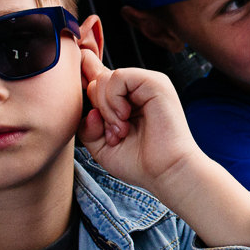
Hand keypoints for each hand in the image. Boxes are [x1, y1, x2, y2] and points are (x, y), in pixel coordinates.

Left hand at [79, 50, 201, 191]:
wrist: (166, 172)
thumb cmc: (140, 163)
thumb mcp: (101, 147)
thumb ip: (87, 128)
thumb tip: (90, 110)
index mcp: (126, 101)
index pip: (98, 77)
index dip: (85, 78)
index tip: (84, 89)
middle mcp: (136, 89)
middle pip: (96, 80)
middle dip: (98, 109)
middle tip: (115, 134)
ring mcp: (146, 83)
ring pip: (104, 77)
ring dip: (106, 107)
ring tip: (122, 129)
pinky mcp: (155, 82)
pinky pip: (118, 76)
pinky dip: (113, 99)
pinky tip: (124, 116)